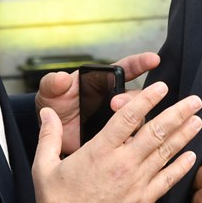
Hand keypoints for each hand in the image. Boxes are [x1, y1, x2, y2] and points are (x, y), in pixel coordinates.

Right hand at [32, 81, 201, 202]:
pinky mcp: (143, 200)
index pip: (129, 117)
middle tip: (194, 101)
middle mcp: (122, 163)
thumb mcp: (44, 166)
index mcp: (100, 150)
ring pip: (165, 153)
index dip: (148, 98)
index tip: (162, 87)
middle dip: (178, 113)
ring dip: (184, 135)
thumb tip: (46, 112)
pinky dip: (181, 167)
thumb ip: (48, 135)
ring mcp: (136, 182)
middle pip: (156, 131)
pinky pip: (167, 181)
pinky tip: (191, 156)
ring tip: (198, 120)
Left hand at [35, 52, 160, 154]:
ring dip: (133, 119)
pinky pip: (129, 139)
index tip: (153, 59)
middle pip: (135, 95)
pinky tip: (126, 143)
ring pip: (137, 117)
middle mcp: (115, 98)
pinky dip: (130, 140)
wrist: (50, 133)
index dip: (141, 63)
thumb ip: (53, 83)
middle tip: (116, 104)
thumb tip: (61, 78)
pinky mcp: (116, 139)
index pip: (126, 69)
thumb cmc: (54, 107)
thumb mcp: (49, 92)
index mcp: (102, 82)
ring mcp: (117, 120)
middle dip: (131, 97)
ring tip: (118, 124)